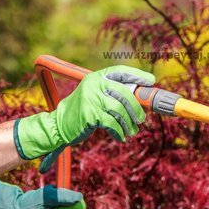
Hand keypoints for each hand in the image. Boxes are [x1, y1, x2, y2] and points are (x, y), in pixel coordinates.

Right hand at [14, 66, 154, 160]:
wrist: (58, 126)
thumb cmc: (82, 113)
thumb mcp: (95, 98)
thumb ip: (113, 95)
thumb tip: (141, 98)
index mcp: (96, 77)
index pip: (120, 71)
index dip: (137, 75)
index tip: (151, 81)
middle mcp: (93, 84)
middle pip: (125, 92)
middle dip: (136, 107)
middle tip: (142, 119)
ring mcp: (91, 98)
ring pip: (120, 109)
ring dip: (129, 123)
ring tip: (131, 131)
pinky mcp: (90, 114)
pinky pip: (112, 123)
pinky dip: (119, 132)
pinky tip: (121, 137)